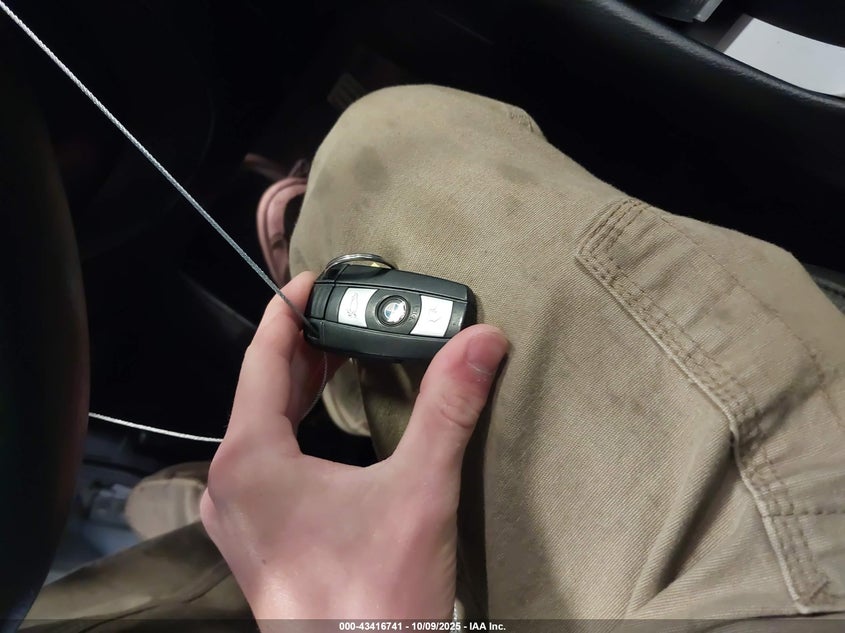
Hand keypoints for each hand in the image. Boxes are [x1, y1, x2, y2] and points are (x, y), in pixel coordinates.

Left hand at [200, 271, 507, 623]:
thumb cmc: (374, 603)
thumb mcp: (420, 489)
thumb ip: (448, 408)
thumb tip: (478, 344)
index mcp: (251, 460)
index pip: (264, 357)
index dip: (289, 309)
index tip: (313, 279)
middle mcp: (230, 485)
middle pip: (261, 389)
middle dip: (301, 345)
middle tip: (336, 311)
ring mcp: (239, 517)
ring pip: (260, 426)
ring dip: (298, 387)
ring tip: (333, 354)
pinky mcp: (258, 538)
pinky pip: (264, 461)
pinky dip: (293, 428)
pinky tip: (325, 426)